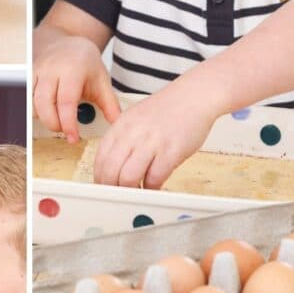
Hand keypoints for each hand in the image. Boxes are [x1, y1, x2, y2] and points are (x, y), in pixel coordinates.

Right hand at [33, 35, 120, 141]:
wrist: (67, 42)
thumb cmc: (84, 61)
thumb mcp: (101, 79)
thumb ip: (110, 103)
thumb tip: (117, 124)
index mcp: (72, 69)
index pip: (66, 102)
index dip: (68, 124)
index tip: (73, 138)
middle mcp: (51, 69)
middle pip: (44, 105)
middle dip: (54, 124)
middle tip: (65, 131)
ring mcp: (37, 71)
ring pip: (33, 103)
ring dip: (44, 118)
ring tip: (58, 120)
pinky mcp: (28, 75)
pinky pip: (27, 98)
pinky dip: (36, 110)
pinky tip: (48, 111)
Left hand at [93, 80, 216, 187]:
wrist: (193, 96)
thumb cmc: (168, 109)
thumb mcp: (136, 118)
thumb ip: (123, 139)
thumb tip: (112, 166)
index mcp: (121, 126)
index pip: (100, 159)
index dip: (100, 177)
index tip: (104, 186)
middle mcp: (132, 134)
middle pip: (110, 172)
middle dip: (112, 189)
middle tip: (118, 195)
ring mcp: (151, 143)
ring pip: (128, 178)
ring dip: (130, 191)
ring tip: (136, 193)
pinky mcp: (170, 152)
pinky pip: (154, 178)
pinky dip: (151, 188)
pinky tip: (153, 186)